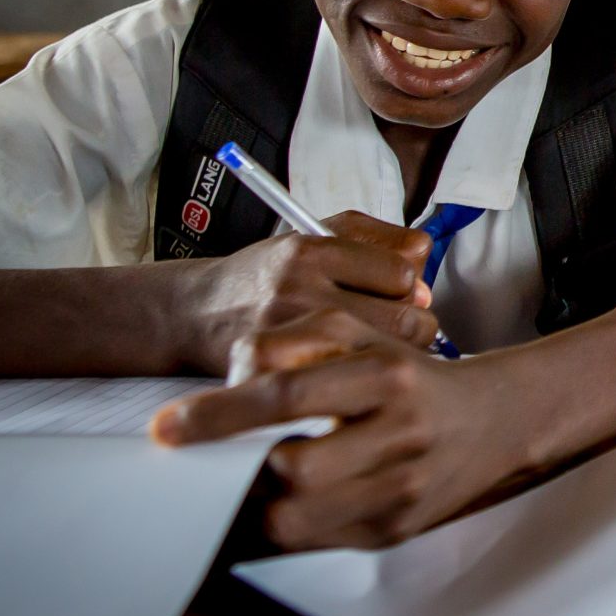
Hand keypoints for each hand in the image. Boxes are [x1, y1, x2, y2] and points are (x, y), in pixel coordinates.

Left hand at [151, 309, 524, 548]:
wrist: (499, 422)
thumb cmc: (414, 377)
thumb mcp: (365, 336)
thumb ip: (295, 341)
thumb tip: (229, 380)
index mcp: (387, 375)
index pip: (285, 394)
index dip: (217, 414)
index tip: (166, 426)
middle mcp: (399, 435)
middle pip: (288, 468)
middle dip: (230, 467)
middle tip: (195, 462)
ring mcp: (399, 491)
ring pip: (293, 519)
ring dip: (245, 504)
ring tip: (226, 484)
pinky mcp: (393, 531)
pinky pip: (311, 543)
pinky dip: (272, 528)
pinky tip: (259, 507)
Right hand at [168, 211, 436, 376]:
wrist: (193, 314)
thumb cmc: (267, 275)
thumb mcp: (315, 235)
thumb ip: (376, 238)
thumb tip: (422, 268)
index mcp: (311, 249)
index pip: (402, 271)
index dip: (408, 284)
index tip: (396, 293)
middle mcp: (298, 289)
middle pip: (406, 317)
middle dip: (415, 324)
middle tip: (400, 328)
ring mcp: (288, 335)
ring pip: (387, 353)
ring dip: (395, 354)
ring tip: (378, 348)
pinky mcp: (279, 374)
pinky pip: (354, 380)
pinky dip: (364, 378)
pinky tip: (354, 371)